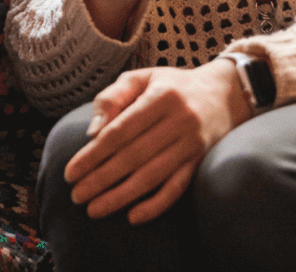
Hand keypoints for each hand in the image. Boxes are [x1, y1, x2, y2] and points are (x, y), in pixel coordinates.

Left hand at [64, 60, 250, 224]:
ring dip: (120, 196)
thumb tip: (92, 132)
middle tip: (76, 196)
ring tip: (94, 209)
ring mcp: (192, 144)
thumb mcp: (141, 78)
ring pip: (152, 176)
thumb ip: (112, 98)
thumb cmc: (171, 85)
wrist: (224, 94)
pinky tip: (132, 216)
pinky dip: (156, 205)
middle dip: (101, 179)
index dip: (93, 154)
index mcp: (160, 96)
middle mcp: (179, 120)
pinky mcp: (200, 162)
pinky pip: (177, 188)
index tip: (71, 172)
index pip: (121, 131)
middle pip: (133, 156)